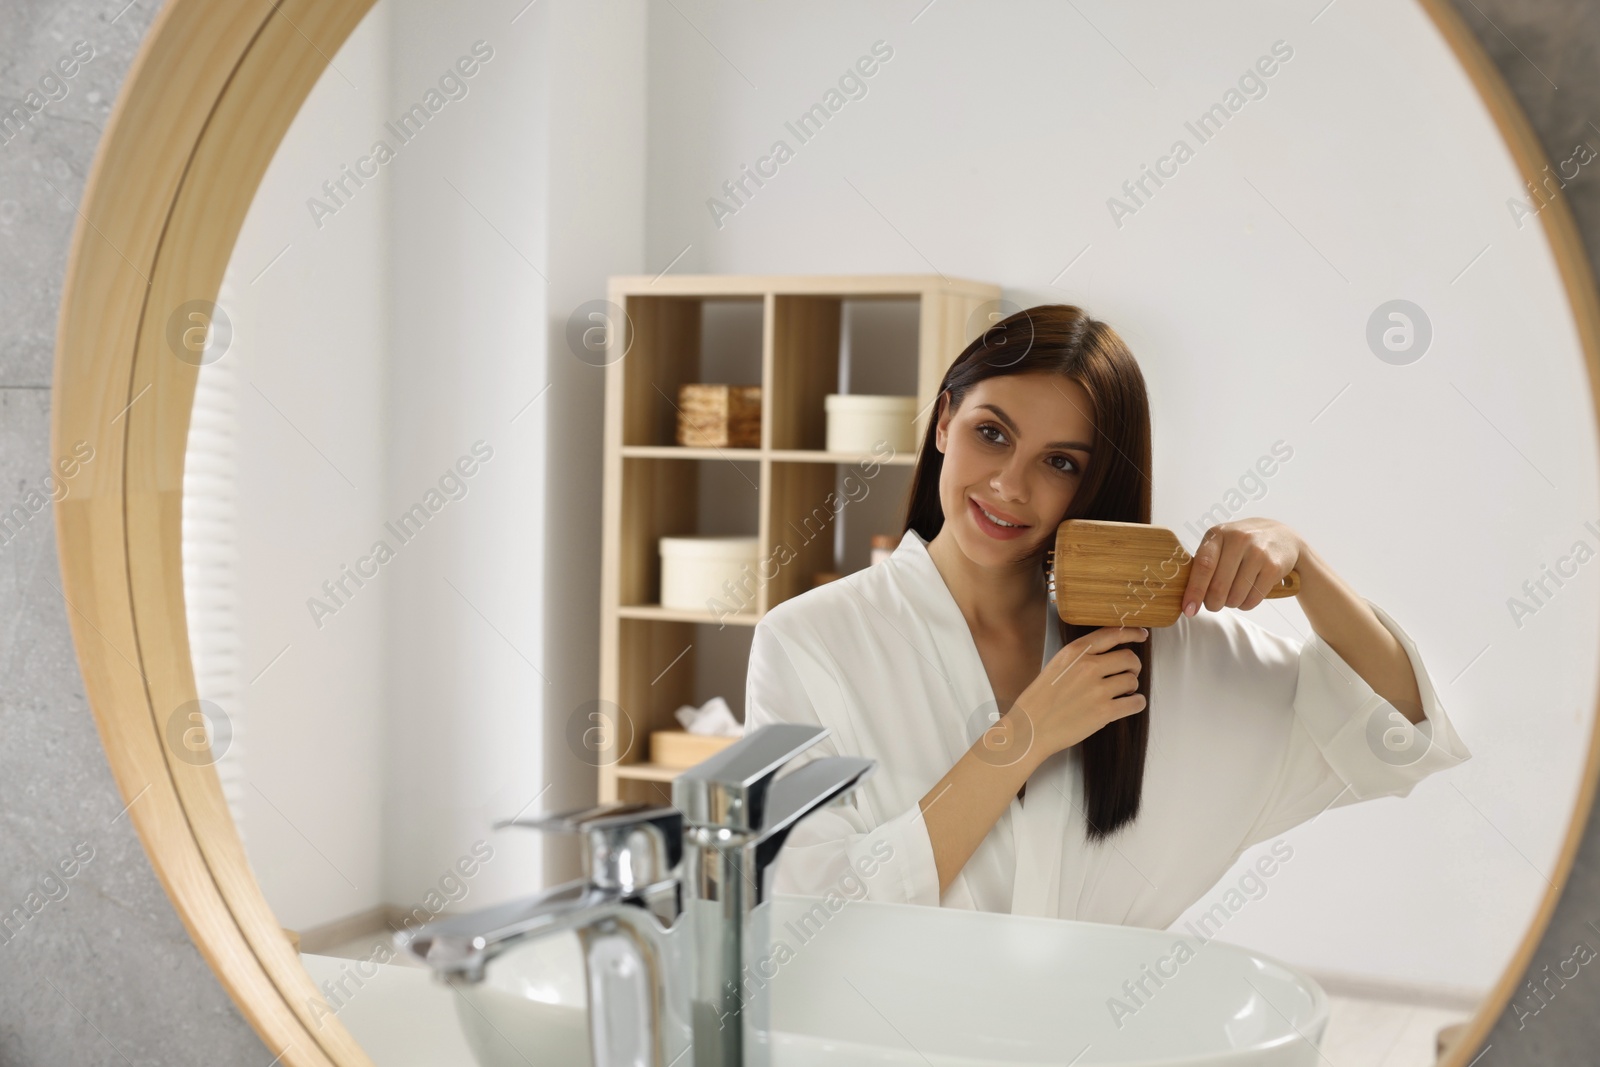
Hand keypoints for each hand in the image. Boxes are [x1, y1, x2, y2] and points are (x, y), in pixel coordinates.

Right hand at [1004, 625, 1148, 760]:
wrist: (1030, 729)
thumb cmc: (1039, 700)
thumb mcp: (1055, 666)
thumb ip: (1080, 657)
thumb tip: (1107, 655)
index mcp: (1074, 652)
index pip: (1112, 634)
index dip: (1132, 632)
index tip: (1141, 634)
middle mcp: (1088, 667)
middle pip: (1129, 658)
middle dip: (1133, 666)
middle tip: (1128, 674)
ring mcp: (1097, 690)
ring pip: (1132, 681)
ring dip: (1131, 688)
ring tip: (1121, 694)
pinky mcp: (1104, 712)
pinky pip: (1136, 702)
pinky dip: (1136, 703)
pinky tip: (1128, 705)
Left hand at [1181, 518, 1302, 615]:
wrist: (1282, 537)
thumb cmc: (1243, 544)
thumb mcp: (1222, 542)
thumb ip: (1205, 563)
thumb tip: (1189, 597)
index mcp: (1218, 534)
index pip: (1203, 566)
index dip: (1194, 590)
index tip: (1188, 609)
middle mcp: (1239, 540)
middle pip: (1219, 586)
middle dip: (1212, 603)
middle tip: (1213, 605)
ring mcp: (1258, 553)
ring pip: (1236, 596)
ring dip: (1231, 604)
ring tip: (1232, 596)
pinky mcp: (1274, 567)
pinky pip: (1253, 599)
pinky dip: (1246, 604)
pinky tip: (1246, 595)